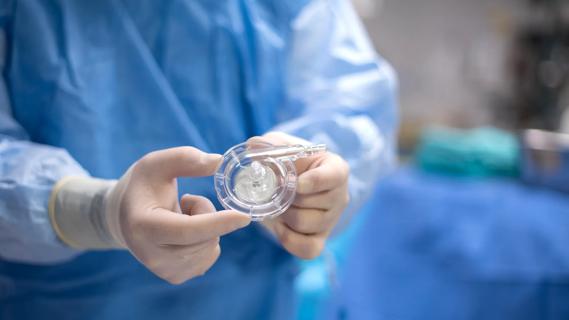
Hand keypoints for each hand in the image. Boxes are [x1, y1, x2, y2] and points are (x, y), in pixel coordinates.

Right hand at [105, 147, 250, 283]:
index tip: (244, 216)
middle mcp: (151, 256)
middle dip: (208, 213)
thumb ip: (186, 158)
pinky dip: (206, 240)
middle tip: (187, 200)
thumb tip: (218, 162)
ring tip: (181, 216)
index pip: (188, 230)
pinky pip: (210, 255)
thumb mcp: (157, 163)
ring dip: (207, 226)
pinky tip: (184, 232)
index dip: (218, 222)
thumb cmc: (143, 186)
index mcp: (143, 227)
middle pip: (205, 237)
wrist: (125, 217)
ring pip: (211, 246)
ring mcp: (164, 270)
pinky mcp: (176, 276)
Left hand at [249, 132, 349, 258]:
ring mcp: (332, 220)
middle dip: (290, 198)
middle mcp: (340, 196)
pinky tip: (280, 226)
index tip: (296, 184)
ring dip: (285, 215)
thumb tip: (253, 145)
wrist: (288, 183)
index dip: (315, 182)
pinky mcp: (320, 240)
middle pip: (317, 203)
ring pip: (306, 224)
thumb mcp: (280, 146)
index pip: (335, 176)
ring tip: (278, 205)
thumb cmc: (289, 161)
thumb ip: (268, 144)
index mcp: (336, 169)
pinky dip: (289, 239)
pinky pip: (308, 249)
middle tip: (276, 190)